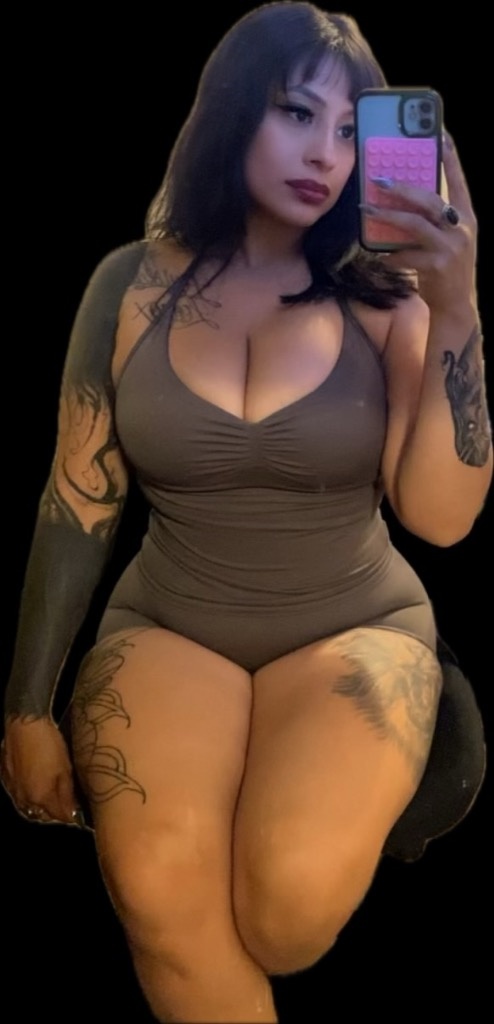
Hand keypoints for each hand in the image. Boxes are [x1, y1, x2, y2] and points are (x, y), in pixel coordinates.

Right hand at [1, 716, 84, 826]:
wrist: (24, 724)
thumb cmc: (49, 745)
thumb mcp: (65, 769)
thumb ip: (67, 794)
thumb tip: (73, 814)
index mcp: (41, 797)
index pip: (59, 817)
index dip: (71, 817)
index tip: (80, 814)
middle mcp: (24, 798)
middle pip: (43, 816)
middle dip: (55, 814)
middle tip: (68, 806)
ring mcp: (14, 789)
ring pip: (29, 808)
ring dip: (41, 808)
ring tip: (53, 800)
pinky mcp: (7, 778)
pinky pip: (18, 796)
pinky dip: (29, 797)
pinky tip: (36, 789)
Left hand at [364, 133, 476, 312]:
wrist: (455, 305)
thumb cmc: (446, 267)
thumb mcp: (448, 239)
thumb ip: (434, 219)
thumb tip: (403, 198)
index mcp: (467, 216)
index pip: (458, 180)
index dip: (449, 156)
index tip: (439, 132)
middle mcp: (462, 228)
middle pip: (430, 199)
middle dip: (404, 187)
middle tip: (379, 180)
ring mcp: (451, 248)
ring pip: (416, 224)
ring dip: (388, 216)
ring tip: (367, 210)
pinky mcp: (437, 266)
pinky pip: (406, 254)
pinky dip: (390, 254)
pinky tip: (379, 254)